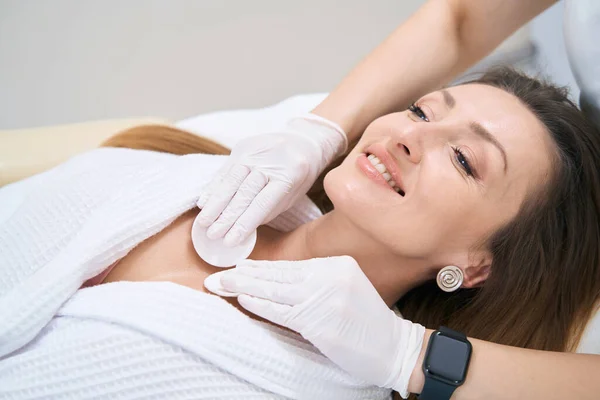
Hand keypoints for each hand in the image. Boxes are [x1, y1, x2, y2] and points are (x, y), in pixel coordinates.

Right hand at [195, 114, 347, 246]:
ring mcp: (255, 151)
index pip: (262, 203)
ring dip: (215, 203)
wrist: (303, 140)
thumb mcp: (291, 196)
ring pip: (231, 180)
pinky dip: (213, 187)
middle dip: (226, 217)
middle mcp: (271, 161)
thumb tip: (239, 230)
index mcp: (290, 175)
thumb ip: (267, 211)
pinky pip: (225, 169)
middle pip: (244, 192)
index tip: (229, 241)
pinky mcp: (243, 146)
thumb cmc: (298, 176)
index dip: (244, 223)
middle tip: (212, 235)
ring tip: (203, 223)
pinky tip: (203, 202)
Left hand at [218, 256, 424, 396]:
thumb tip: (276, 283)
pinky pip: (281, 311)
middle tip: (217, 276)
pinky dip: (260, 304)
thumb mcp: (345, 290)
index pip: (290, 267)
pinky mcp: (319, 322)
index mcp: (337, 265)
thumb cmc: (367, 323)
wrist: (394, 348)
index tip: (238, 267)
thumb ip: (316, 283)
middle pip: (278, 275)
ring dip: (244, 287)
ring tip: (220, 284)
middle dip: (244, 275)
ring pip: (275, 290)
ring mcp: (324, 298)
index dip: (261, 268)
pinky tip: (242, 298)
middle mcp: (330, 276)